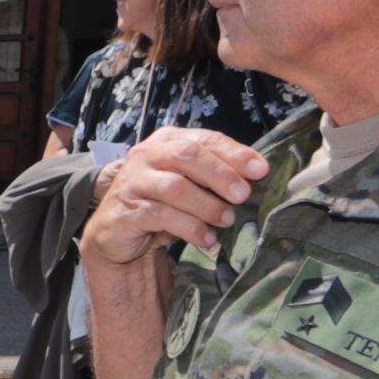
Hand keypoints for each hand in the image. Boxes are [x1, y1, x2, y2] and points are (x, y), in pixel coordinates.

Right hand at [81, 128, 262, 264]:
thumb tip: (258, 173)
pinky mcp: (125, 210)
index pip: (204, 139)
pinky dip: (190, 228)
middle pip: (187, 156)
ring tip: (227, 220)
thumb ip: (215, 174)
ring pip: (175, 187)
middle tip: (243, 196)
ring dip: (207, 205)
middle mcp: (146, 155)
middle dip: (220, 175)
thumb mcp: (189, 183)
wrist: (118, 230)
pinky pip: (161, 216)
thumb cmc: (162, 202)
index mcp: (167, 141)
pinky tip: (207, 238)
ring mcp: (132, 181)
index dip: (234, 153)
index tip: (260, 171)